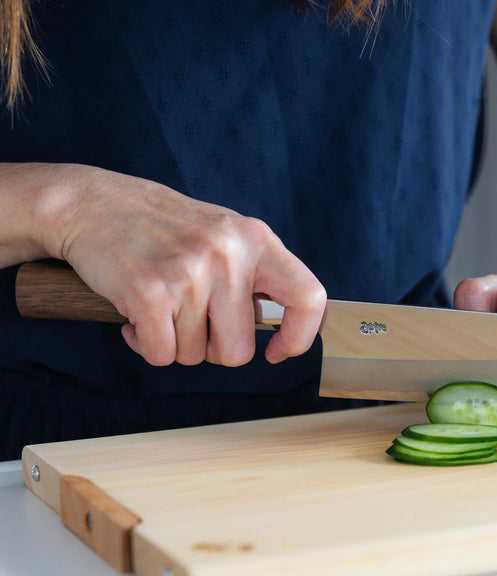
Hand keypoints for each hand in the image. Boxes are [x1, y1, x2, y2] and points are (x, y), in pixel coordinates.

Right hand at [50, 165, 325, 365]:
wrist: (94, 204)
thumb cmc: (164, 227)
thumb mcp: (225, 235)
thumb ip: (257, 274)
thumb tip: (287, 326)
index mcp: (256, 240)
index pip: (309, 297)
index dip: (300, 337)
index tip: (278, 351)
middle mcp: (228, 255)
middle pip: (238, 352)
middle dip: (214, 350)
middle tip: (193, 322)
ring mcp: (189, 274)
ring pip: (195, 356)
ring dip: (176, 342)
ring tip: (163, 305)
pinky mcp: (149, 293)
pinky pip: (161, 355)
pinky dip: (147, 344)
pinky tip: (139, 316)